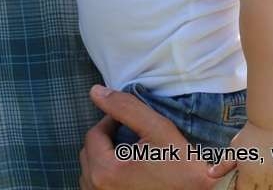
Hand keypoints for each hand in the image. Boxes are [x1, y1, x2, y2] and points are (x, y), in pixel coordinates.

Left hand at [79, 86, 215, 189]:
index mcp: (106, 170)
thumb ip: (125, 108)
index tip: (128, 121)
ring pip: (92, 169)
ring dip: (105, 157)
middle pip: (89, 152)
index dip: (111, 122)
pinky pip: (98, 185)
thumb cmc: (182, 167)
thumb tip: (95, 91)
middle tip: (131, 136)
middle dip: (107, 140)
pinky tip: (129, 171)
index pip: (94, 134)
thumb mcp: (157, 129)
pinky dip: (108, 174)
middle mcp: (98, 188)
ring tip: (130, 153)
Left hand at [211, 123, 272, 189]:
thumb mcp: (234, 148)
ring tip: (265, 181)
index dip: (241, 189)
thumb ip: (223, 164)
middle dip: (255, 189)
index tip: (243, 184)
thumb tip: (210, 174)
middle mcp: (265, 179)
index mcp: (248, 174)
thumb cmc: (251, 134)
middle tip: (254, 179)